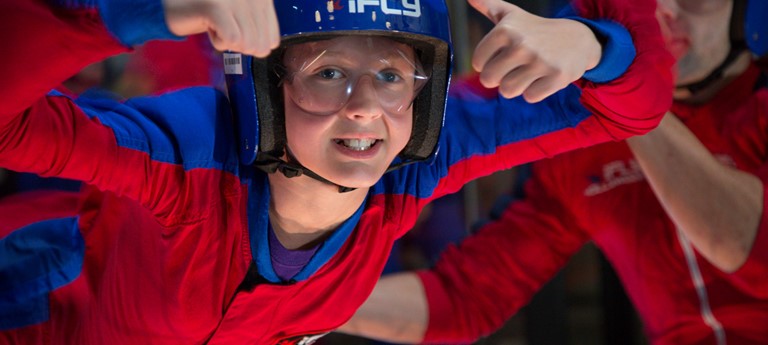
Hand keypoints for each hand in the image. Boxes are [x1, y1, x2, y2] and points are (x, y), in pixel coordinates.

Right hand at [162, 0, 279, 56]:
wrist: (178, 4)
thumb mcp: (245, 18)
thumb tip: (267, 47)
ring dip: (227, 42)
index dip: (253, 46)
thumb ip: (262, 30)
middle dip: (238, 45)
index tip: (236, 34)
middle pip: (259, 44)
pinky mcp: (215, 5)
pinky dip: (219, 41)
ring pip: (245, 43)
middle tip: (224, 29)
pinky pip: (231, 39)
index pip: (272, 38)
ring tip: (217, 25)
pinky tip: (210, 27)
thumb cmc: (213, 12)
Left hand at [469, 0, 601, 101]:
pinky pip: (530, 97)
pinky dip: (535, 91)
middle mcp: (521, 44)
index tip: (500, 57)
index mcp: (506, 30)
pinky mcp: (557, 77)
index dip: (487, 64)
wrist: (578, 39)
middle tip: (513, 69)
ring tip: (528, 73)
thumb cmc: (535, 30)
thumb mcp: (512, 15)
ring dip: (516, 86)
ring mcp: (540, 61)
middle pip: (489, 80)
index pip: (478, 63)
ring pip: (508, 91)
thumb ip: (488, 5)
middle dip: (498, 79)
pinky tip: (543, 77)